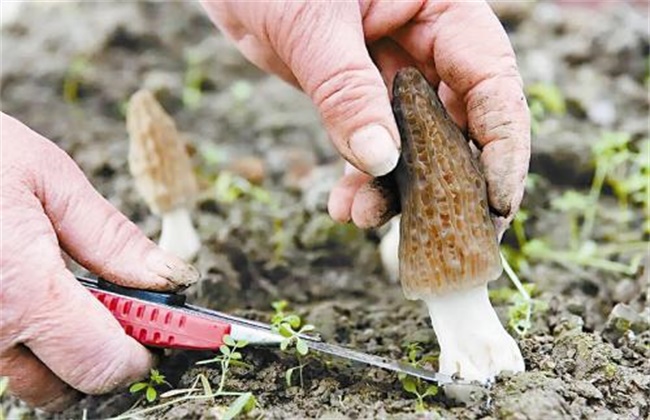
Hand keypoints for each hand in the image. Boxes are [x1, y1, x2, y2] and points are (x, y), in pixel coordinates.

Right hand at [0, 113, 198, 410]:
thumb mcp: (50, 181)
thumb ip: (112, 239)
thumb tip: (171, 278)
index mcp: (21, 292)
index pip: (104, 364)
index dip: (147, 349)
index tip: (172, 330)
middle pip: (68, 386)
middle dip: (106, 354)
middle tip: (117, 304)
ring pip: (30, 380)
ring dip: (64, 350)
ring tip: (65, 289)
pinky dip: (27, 339)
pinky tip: (29, 293)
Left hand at [201, 0, 529, 232]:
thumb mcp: (312, 25)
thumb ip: (346, 90)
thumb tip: (380, 161)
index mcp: (442, 8)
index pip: (492, 81)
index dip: (502, 145)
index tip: (497, 202)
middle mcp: (427, 42)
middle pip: (461, 122)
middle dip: (449, 182)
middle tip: (443, 235)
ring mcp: (391, 71)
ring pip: (415, 142)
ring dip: (396, 188)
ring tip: (364, 218)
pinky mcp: (356, 93)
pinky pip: (370, 142)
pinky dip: (360, 178)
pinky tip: (343, 206)